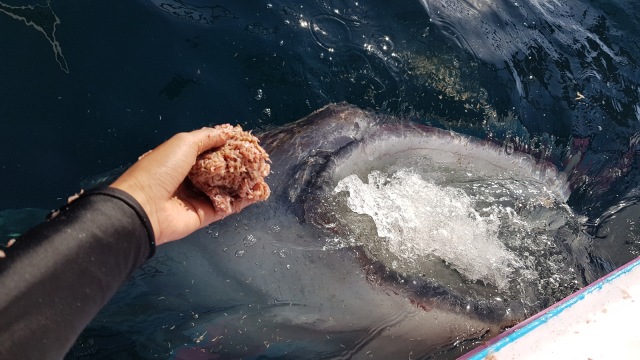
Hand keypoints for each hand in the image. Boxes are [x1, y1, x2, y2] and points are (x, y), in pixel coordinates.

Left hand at [110, 128, 254, 245]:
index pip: (209, 149)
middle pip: (219, 169)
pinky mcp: (205, 215)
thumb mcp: (182, 143)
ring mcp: (197, 197)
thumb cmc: (160, 170)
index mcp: (180, 158)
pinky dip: (242, 200)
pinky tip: (257, 192)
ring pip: (226, 187)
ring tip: (261, 174)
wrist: (145, 207)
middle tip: (257, 159)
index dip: (226, 145)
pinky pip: (227, 206)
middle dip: (238, 163)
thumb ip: (206, 137)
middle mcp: (190, 177)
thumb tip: (226, 134)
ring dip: (243, 181)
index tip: (245, 141)